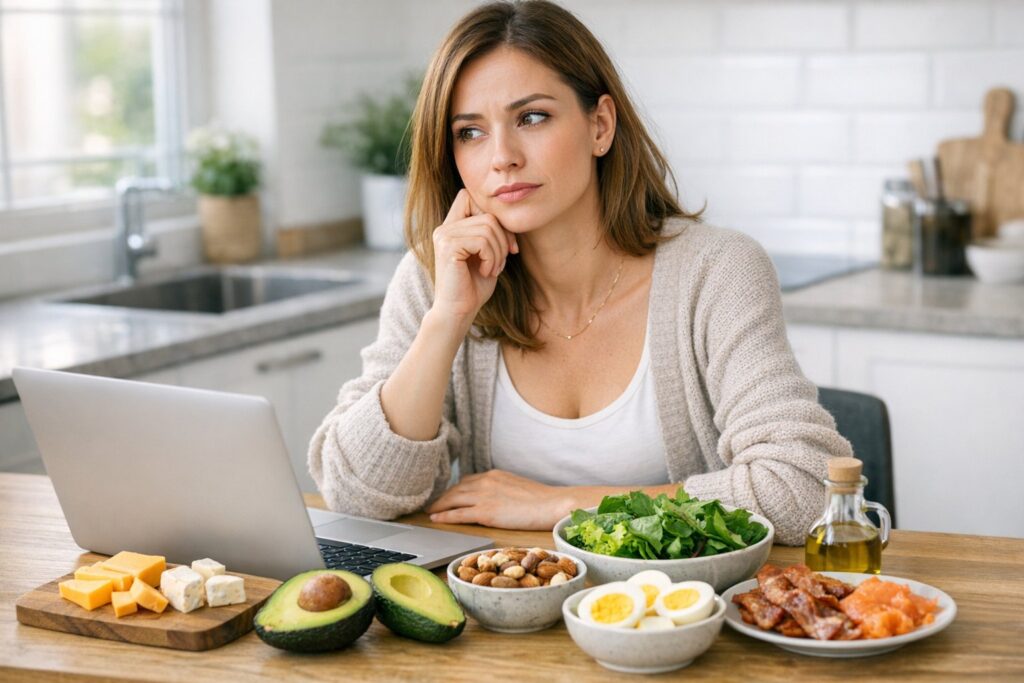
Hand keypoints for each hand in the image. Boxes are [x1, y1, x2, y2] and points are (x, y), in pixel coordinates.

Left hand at [424, 470, 574, 530]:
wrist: (550, 504)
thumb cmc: (540, 499)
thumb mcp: (517, 486)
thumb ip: (502, 489)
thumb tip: (496, 497)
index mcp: (494, 475)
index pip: (467, 481)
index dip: (455, 490)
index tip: (448, 496)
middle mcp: (485, 482)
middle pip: (456, 489)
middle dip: (443, 497)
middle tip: (433, 504)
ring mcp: (484, 496)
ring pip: (453, 500)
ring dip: (439, 506)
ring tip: (430, 511)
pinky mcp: (485, 512)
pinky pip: (458, 514)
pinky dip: (445, 516)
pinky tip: (436, 518)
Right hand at [431, 188, 518, 327]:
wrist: (458, 312)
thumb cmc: (474, 286)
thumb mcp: (488, 254)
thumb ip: (492, 233)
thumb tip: (510, 216)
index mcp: (451, 227)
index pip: (469, 196)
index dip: (492, 214)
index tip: (505, 242)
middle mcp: (444, 228)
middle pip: (487, 214)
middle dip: (503, 238)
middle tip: (502, 261)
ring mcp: (444, 236)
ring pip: (488, 227)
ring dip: (498, 251)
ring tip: (493, 269)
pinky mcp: (448, 247)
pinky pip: (482, 241)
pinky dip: (492, 258)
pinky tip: (486, 272)